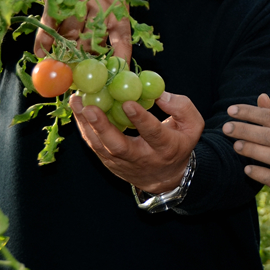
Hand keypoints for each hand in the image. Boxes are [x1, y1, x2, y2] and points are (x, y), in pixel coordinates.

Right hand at [34, 0, 131, 62]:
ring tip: (59, 61)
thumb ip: (108, 28)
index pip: (122, 36)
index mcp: (117, 6)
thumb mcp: (107, 2)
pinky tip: (42, 52)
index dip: (120, 55)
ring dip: (64, 50)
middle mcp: (100, 3)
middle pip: (92, 41)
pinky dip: (44, 41)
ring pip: (70, 35)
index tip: (118, 71)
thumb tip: (110, 58)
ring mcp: (77, 0)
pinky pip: (50, 26)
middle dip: (85, 59)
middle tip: (78, 72)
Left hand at [69, 91, 202, 192]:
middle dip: (103, 127)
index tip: (128, 102)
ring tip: (77, 103)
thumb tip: (158, 93)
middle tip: (90, 108)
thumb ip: (181, 107)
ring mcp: (122, 163)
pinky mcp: (110, 162)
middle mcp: (142, 157)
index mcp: (166, 147)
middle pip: (118, 146)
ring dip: (87, 125)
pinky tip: (78, 110)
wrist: (167, 177)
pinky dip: (85, 128)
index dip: (140, 119)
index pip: (153, 134)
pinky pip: (95, 146)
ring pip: (101, 146)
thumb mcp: (193, 125)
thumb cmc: (179, 143)